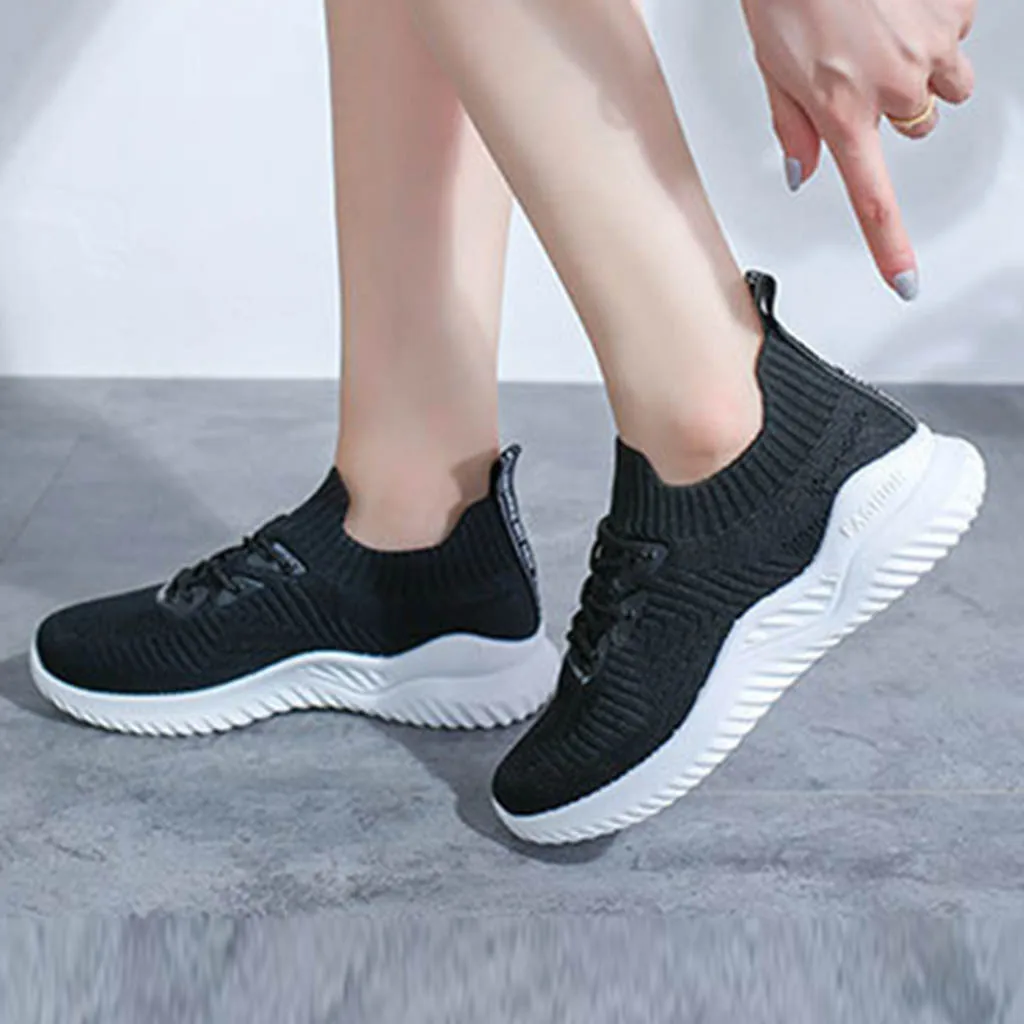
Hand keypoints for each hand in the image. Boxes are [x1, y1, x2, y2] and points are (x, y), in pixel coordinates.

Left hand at [741, 0, 976, 298]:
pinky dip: (933, 20)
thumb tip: (803, 173)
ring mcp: (932, 44)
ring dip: (922, 65)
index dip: (890, 246)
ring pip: (946, 81)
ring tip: (882, 27)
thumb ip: (794, 129)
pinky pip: (957, 28)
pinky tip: (899, 1)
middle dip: (897, 104)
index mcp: (843, 115)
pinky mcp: (956, 6)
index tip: (904, 280)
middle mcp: (896, 87)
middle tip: (862, 64)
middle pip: (919, 125)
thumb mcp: (773, 71)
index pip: (871, 200)